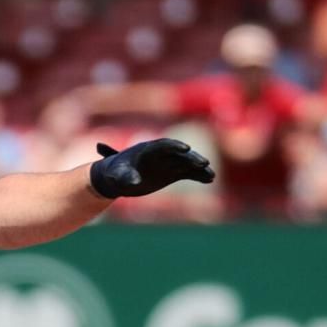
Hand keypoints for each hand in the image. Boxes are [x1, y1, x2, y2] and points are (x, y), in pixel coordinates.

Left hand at [89, 138, 213, 198]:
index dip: (175, 146)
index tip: (186, 149)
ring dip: (199, 167)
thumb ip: (125, 176)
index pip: (164, 145)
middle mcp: (161, 154)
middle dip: (191, 158)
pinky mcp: (172, 173)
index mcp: (148, 149)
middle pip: (179, 154)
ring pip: (187, 163)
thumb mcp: (117, 176)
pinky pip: (188, 172)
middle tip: (203, 163)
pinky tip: (209, 179)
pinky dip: (198, 175)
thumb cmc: (115, 174)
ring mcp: (168, 162)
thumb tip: (135, 182)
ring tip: (210, 175)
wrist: (118, 179)